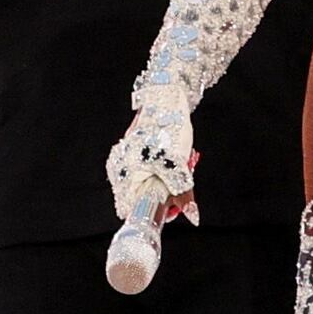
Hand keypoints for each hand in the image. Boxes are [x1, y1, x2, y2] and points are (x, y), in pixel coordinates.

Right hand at [105, 95, 200, 240]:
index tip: (172, 209)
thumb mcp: (179, 166)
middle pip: (143, 197)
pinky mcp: (136, 151)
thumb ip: (183, 193)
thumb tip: (192, 216)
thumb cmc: (168, 128)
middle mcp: (120, 169)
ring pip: (150, 183)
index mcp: (123, 175)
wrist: (167, 96)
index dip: (153, 212)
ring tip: (183, 166)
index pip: (131, 209)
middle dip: (165, 195)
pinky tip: (177, 158)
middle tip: (184, 184)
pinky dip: (166, 170)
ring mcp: (127, 159)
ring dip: (169, 181)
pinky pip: (152, 170)